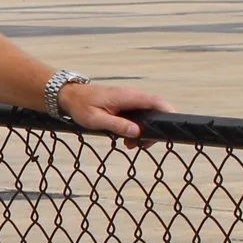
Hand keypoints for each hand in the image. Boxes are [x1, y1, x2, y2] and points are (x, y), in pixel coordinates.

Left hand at [58, 80, 174, 144]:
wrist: (69, 96)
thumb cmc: (81, 105)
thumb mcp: (96, 119)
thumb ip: (117, 125)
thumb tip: (137, 132)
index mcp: (128, 96)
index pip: (156, 102)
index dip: (169, 112)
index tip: (173, 126)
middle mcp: (133, 95)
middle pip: (156, 111)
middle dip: (153, 130)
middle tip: (142, 146)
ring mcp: (131, 99)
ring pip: (148, 115)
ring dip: (143, 132)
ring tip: (130, 145)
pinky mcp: (127, 104)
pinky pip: (139, 116)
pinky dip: (137, 128)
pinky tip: (128, 139)